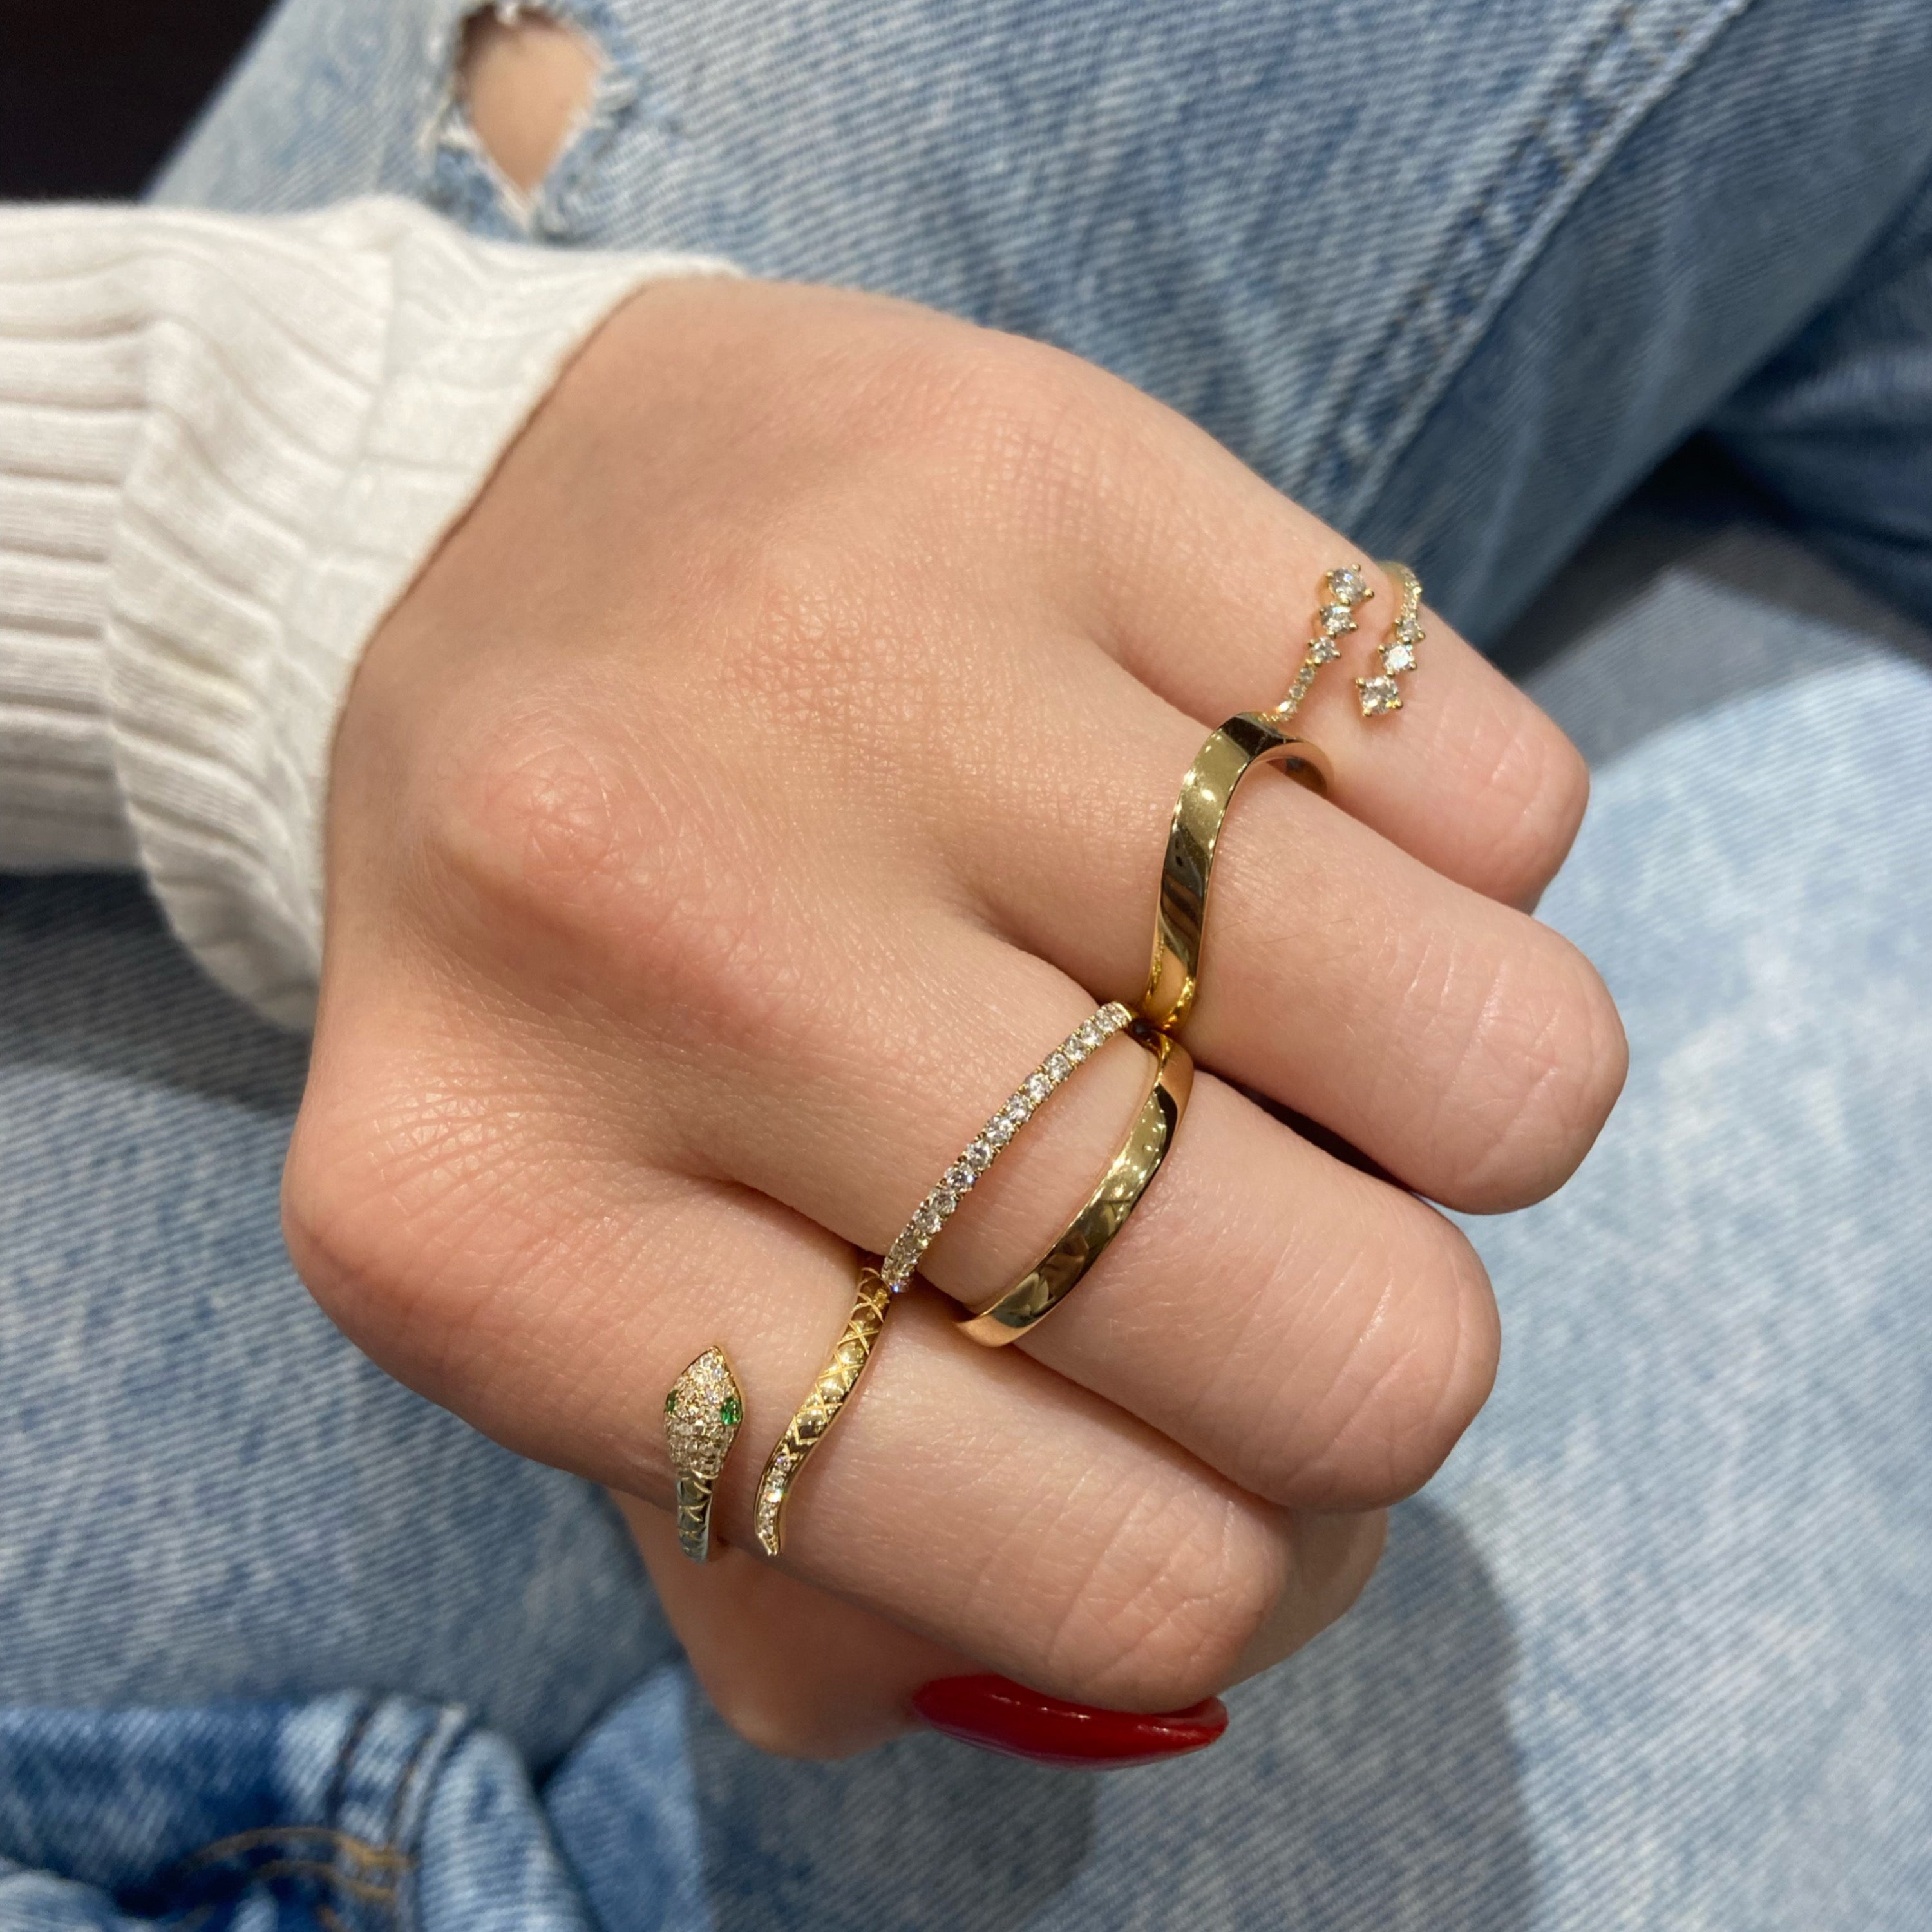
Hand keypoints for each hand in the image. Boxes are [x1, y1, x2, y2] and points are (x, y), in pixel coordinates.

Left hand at [286, 277, 1622, 1743]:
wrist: (461, 534)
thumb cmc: (579, 978)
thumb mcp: (599, 1308)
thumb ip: (839, 1557)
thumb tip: (1184, 1631)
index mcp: (507, 1252)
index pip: (1116, 1582)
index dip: (1249, 1565)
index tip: (1216, 1463)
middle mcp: (667, 940)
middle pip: (1343, 1343)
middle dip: (1388, 1354)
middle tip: (1284, 1240)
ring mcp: (870, 665)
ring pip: (1494, 1054)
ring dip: (1459, 1102)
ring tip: (1288, 1021)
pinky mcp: (1050, 461)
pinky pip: (1501, 796)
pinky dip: (1448, 868)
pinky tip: (1262, 821)